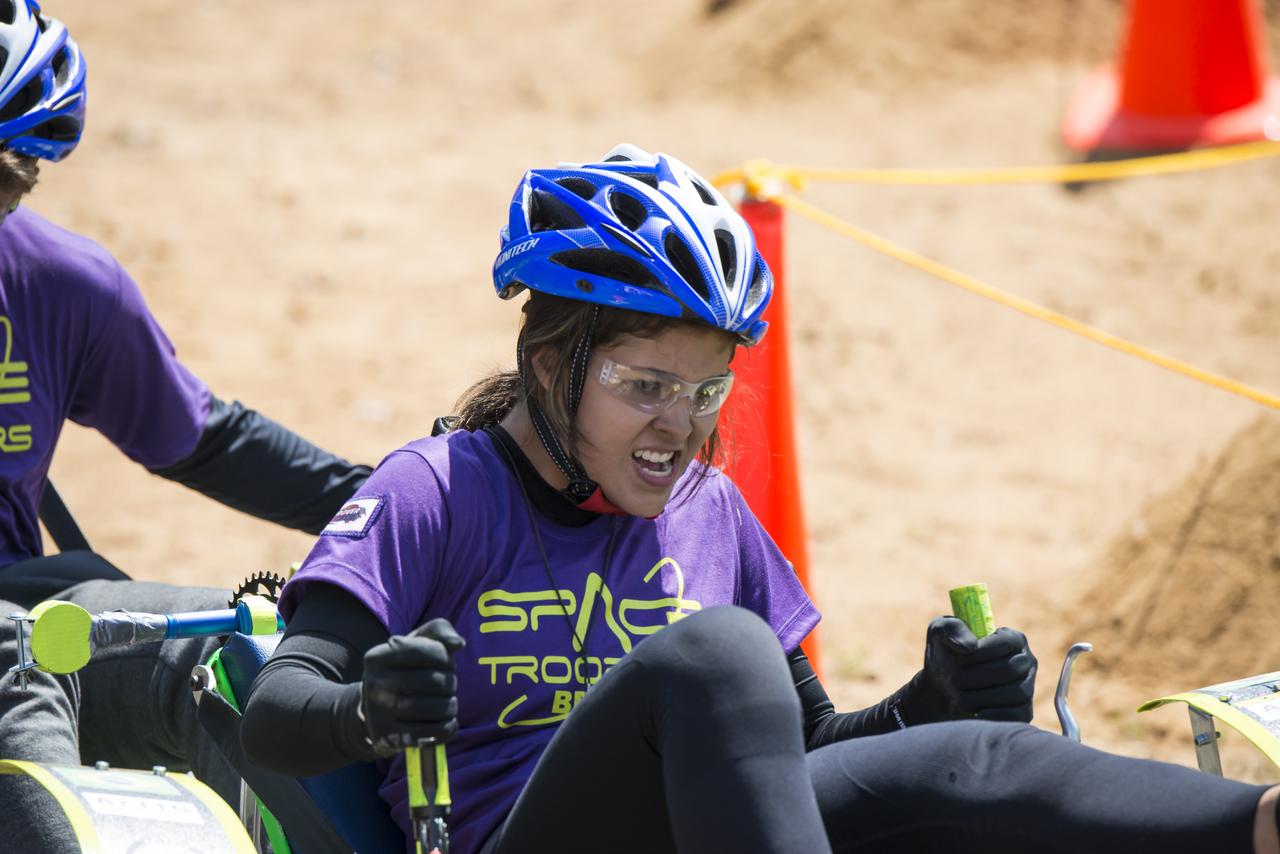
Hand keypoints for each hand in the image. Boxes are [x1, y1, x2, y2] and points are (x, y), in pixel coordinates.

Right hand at [360, 618, 464, 756]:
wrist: (373, 709)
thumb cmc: (403, 668)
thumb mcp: (415, 642)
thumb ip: (439, 631)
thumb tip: (458, 643)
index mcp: (378, 657)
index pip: (428, 650)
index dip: (446, 658)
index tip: (444, 663)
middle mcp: (374, 684)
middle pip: (436, 682)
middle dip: (451, 682)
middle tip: (447, 684)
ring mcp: (380, 714)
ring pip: (439, 709)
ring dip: (451, 705)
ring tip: (446, 702)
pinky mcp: (390, 739)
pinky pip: (437, 732)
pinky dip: (449, 726)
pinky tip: (444, 720)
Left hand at [912, 616, 1036, 723]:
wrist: (941, 690)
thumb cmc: (945, 656)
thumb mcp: (940, 633)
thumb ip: (952, 629)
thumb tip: (970, 646)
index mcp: (1012, 638)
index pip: (1007, 642)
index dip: (981, 652)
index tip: (959, 660)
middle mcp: (1026, 661)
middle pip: (1010, 669)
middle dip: (977, 676)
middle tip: (955, 680)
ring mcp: (1028, 687)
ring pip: (1016, 693)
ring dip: (981, 697)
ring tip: (960, 697)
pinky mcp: (1023, 712)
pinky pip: (1016, 715)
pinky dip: (993, 716)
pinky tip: (974, 714)